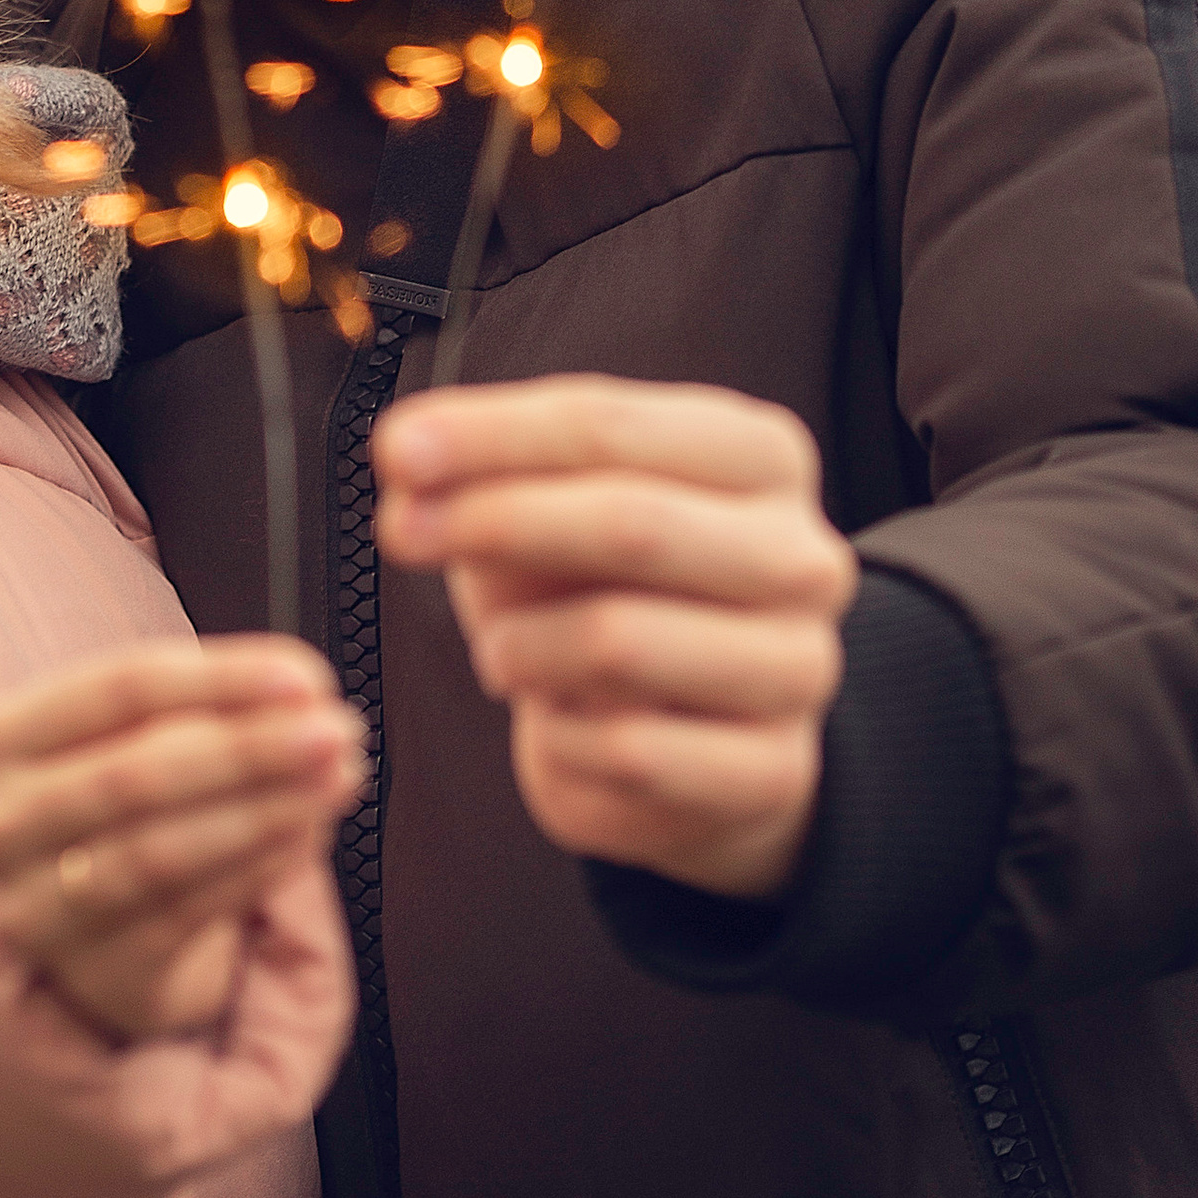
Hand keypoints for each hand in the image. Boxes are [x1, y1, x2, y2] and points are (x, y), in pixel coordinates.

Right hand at [0, 638, 364, 1043]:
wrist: (75, 934)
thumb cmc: (115, 814)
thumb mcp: (127, 744)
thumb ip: (201, 714)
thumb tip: (303, 697)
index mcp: (11, 736)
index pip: (120, 688)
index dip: (222, 679)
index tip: (304, 678)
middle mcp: (5, 819)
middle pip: (138, 772)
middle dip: (250, 748)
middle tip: (336, 733)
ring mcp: (36, 904)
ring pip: (159, 850)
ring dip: (262, 811)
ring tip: (335, 784)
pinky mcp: (92, 970)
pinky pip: (183, 914)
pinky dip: (254, 872)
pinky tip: (304, 840)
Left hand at [372, 374, 856, 901]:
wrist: (692, 735)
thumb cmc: (607, 589)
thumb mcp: (549, 509)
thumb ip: (482, 472)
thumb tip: (406, 463)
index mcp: (760, 456)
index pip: (609, 425)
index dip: (491, 436)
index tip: (395, 451)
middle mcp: (802, 555)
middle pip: (632, 521)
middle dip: (496, 521)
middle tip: (401, 532)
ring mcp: (800, 668)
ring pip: (622, 639)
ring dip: (521, 644)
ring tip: (498, 652)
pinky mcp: (773, 771)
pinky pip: (628, 750)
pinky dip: (558, 735)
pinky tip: (556, 721)